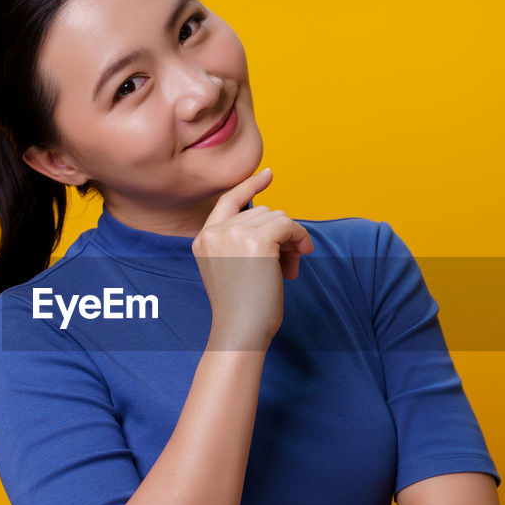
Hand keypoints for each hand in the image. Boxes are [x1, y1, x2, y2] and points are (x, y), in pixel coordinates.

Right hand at [193, 167, 314, 350]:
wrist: (241, 331)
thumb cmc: (242, 310)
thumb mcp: (231, 269)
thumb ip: (242, 242)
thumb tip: (279, 222)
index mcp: (203, 239)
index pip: (228, 200)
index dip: (250, 186)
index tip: (268, 174)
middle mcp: (215, 232)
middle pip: (262, 212)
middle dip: (280, 235)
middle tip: (287, 264)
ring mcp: (234, 233)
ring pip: (277, 217)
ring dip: (291, 241)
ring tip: (287, 271)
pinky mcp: (257, 240)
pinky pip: (289, 225)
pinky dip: (300, 240)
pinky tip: (297, 262)